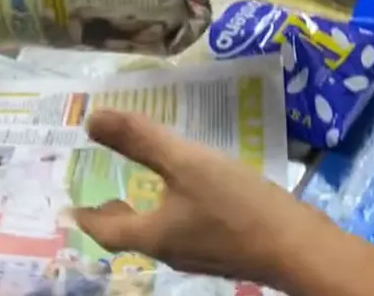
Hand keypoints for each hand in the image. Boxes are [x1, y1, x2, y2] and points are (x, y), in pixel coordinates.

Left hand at [73, 110, 341, 286]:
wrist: (303, 249)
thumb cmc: (236, 206)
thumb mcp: (185, 163)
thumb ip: (139, 140)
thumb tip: (90, 119)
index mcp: (153, 235)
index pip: (106, 231)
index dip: (86, 216)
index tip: (70, 206)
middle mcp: (171, 251)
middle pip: (131, 236)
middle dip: (114, 217)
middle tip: (102, 197)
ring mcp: (202, 255)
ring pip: (160, 235)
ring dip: (144, 214)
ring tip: (141, 191)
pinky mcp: (229, 252)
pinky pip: (188, 233)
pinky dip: (174, 215)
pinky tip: (192, 196)